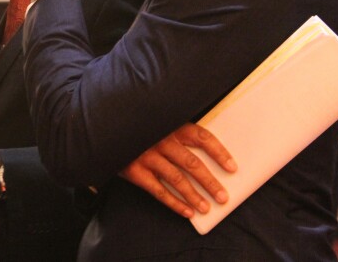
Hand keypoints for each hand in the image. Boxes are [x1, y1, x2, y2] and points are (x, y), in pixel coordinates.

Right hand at [120, 123, 236, 218]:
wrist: (105, 130)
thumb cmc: (137, 128)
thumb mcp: (157, 123)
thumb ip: (176, 134)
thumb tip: (206, 157)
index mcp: (170, 125)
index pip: (201, 137)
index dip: (219, 153)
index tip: (232, 168)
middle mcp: (160, 140)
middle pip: (192, 163)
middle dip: (210, 182)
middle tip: (223, 197)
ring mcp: (146, 156)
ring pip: (177, 179)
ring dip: (194, 196)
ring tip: (206, 208)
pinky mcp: (134, 171)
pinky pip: (158, 191)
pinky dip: (174, 203)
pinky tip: (187, 212)